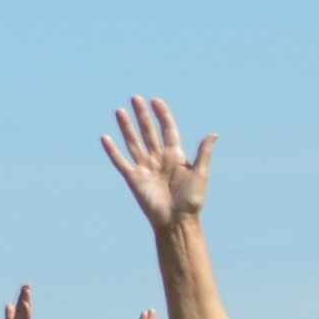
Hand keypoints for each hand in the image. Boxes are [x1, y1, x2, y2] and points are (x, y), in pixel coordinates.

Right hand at [101, 96, 216, 234]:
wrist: (177, 220)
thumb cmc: (192, 200)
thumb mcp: (201, 173)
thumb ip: (203, 152)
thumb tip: (213, 133)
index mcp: (175, 156)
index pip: (167, 130)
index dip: (162, 115)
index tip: (156, 101)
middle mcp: (158, 159)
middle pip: (148, 132)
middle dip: (142, 115)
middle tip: (136, 98)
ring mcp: (144, 168)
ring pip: (133, 142)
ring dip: (126, 127)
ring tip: (120, 111)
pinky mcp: (133, 179)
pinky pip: (120, 161)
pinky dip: (112, 150)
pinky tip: (105, 138)